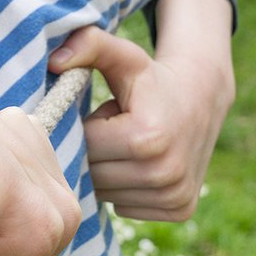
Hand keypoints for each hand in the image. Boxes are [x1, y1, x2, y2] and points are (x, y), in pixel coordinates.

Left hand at [47, 4, 232, 220]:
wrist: (202, 99)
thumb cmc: (152, 78)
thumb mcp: (123, 56)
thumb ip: (88, 45)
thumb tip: (53, 62)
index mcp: (146, 138)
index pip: (84, 144)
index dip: (85, 128)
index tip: (100, 115)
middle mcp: (164, 173)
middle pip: (92, 173)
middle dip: (92, 151)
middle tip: (110, 131)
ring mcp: (175, 195)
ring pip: (105, 193)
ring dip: (105, 171)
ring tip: (124, 145)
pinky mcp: (181, 210)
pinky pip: (124, 206)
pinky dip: (122, 188)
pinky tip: (137, 164)